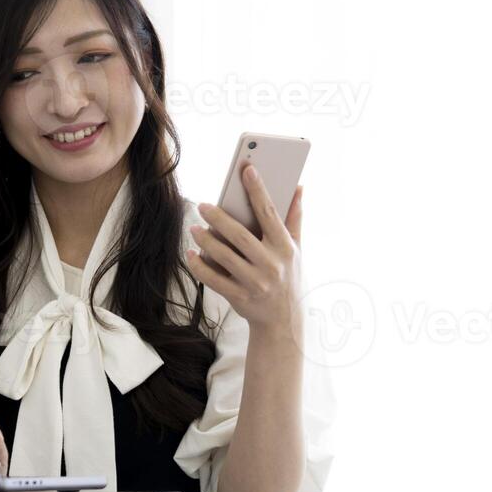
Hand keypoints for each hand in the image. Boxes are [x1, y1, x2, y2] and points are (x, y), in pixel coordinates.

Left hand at [186, 164, 303, 335]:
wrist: (283, 321)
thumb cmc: (288, 276)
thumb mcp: (296, 249)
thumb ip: (295, 218)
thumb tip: (299, 187)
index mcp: (285, 248)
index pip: (270, 214)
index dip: (258, 191)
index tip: (247, 170)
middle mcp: (271, 265)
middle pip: (240, 236)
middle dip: (220, 218)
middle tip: (203, 205)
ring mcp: (255, 283)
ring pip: (224, 257)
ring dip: (206, 241)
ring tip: (194, 228)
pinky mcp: (240, 297)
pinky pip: (214, 279)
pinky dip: (200, 266)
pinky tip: (192, 253)